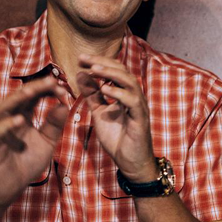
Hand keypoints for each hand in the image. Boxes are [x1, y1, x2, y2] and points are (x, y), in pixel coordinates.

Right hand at [0, 76, 70, 209]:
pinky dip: (8, 125)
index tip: (64, 90)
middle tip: (52, 81)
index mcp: (23, 117)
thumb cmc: (25, 164)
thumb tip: (64, 105)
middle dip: (35, 87)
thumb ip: (54, 126)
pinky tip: (20, 120)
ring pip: (5, 108)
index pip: (34, 97)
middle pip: (20, 97)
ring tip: (32, 91)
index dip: (47, 90)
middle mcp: (10, 120)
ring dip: (18, 98)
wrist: (8, 189)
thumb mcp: (46, 143)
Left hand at [76, 54, 156, 181]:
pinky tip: (105, 89)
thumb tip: (81, 74)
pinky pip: (132, 101)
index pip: (114, 70)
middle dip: (102, 62)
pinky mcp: (140, 118)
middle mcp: (134, 95)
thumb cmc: (118, 138)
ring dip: (111, 73)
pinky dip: (119, 93)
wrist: (131, 162)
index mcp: (124, 93)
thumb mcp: (100, 112)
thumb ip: (92, 94)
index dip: (98, 62)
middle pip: (122, 70)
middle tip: (84, 59)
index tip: (80, 59)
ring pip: (129, 81)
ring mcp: (139, 106)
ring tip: (94, 69)